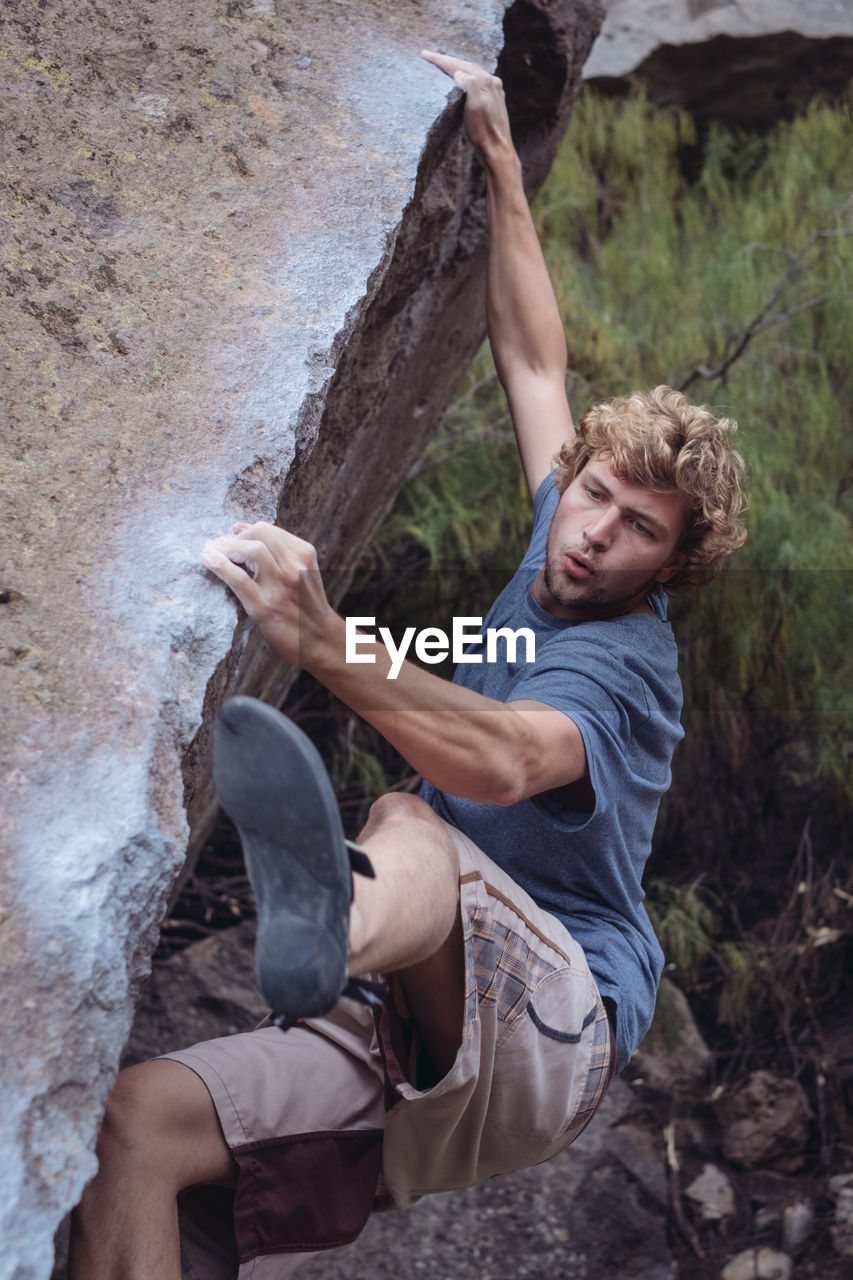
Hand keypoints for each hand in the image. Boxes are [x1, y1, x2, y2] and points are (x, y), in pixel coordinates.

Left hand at [202, 522, 335, 667]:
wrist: (321, 641)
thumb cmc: (306, 606)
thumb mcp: (302, 572)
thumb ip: (277, 552)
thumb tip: (238, 528)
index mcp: (304, 555)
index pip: (268, 530)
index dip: (245, 530)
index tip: (232, 535)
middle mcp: (294, 567)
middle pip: (259, 534)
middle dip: (234, 537)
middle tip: (219, 546)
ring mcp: (280, 586)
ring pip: (250, 551)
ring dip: (225, 547)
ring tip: (212, 553)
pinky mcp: (264, 607)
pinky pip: (238, 579)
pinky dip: (219, 565)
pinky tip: (208, 560)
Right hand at [421, 49, 511, 159]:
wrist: (497, 148)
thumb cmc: (483, 130)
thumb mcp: (475, 106)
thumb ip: (470, 84)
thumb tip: (459, 73)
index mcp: (485, 81)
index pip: (458, 66)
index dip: (440, 60)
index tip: (425, 55)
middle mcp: (492, 82)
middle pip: (465, 66)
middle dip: (447, 61)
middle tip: (430, 56)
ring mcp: (494, 90)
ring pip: (472, 72)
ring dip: (457, 67)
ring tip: (444, 64)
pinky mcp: (494, 100)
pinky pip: (477, 82)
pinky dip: (466, 77)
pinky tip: (463, 80)